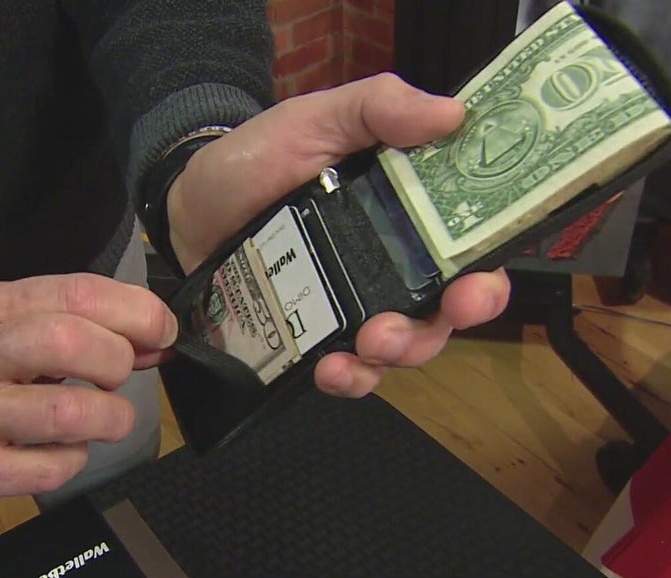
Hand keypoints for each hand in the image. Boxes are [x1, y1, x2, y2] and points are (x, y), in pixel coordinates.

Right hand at [0, 274, 176, 498]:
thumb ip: (71, 323)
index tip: (160, 331)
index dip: (134, 312)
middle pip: (68, 342)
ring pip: (66, 414)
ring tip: (105, 419)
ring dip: (110, 418)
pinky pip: (48, 468)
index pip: (73, 292)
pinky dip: (74, 459)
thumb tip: (153, 338)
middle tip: (117, 378)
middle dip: (117, 361)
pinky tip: (61, 451)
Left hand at [166, 73, 510, 397]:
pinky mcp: (314, 338)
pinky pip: (348, 371)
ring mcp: (354, 307)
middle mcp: (393, 267)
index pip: (470, 252)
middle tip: (419, 322)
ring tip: (368, 346)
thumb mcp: (316, 119)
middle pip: (445, 312)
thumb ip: (377, 107)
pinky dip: (348, 378)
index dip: (486, 276)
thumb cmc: (259, 158)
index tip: (476, 287)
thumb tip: (450, 114)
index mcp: (409, 214)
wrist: (184, 204)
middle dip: (441, 327)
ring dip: (397, 354)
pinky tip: (330, 369)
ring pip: (403, 348)